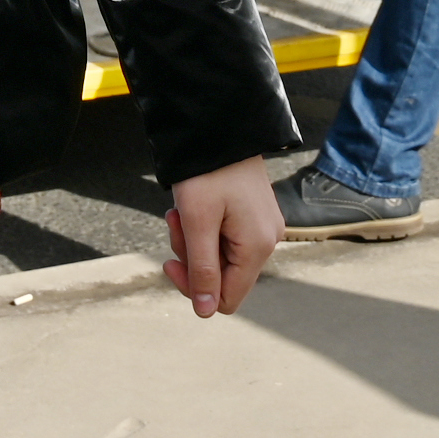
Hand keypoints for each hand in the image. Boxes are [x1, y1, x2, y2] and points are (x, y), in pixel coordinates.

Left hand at [164, 160, 280, 319]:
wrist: (220, 125)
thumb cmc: (207, 171)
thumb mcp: (197, 223)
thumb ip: (202, 270)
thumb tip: (206, 312)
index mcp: (257, 247)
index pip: (225, 299)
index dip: (194, 289)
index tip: (170, 261)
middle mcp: (268, 242)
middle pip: (222, 277)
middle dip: (191, 257)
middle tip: (175, 223)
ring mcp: (263, 228)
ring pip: (221, 257)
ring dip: (194, 240)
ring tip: (180, 210)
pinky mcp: (255, 216)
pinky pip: (226, 238)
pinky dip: (204, 228)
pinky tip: (193, 205)